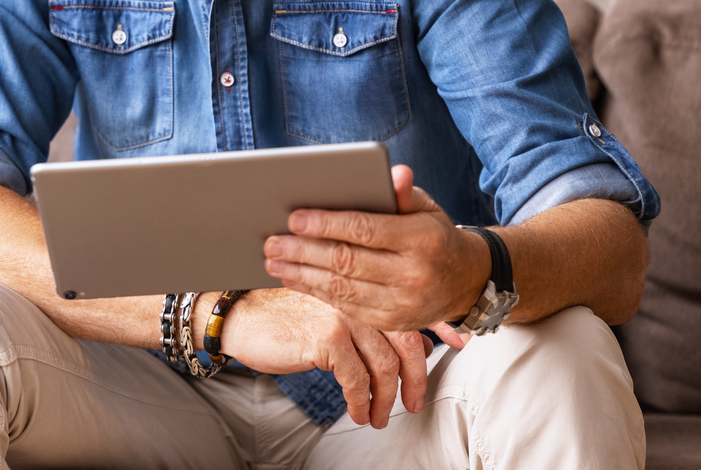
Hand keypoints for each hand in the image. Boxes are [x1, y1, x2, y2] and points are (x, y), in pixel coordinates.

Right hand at [220, 288, 430, 427]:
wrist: (240, 316)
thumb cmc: (284, 313)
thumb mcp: (331, 309)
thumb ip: (369, 317)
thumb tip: (415, 341)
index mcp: (362, 284)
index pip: (407, 308)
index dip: (437, 328)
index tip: (460, 346)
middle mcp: (357, 295)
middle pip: (405, 341)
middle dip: (416, 377)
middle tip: (415, 402)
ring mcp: (343, 314)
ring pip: (385, 364)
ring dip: (386, 398)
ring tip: (379, 415)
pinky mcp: (326, 337)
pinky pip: (357, 378)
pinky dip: (361, 400)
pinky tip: (358, 411)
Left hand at [263, 164, 487, 338]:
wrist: (467, 282)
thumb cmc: (436, 236)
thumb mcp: (427, 209)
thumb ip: (403, 192)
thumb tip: (394, 171)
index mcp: (422, 240)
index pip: (365, 230)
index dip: (326, 224)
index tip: (294, 218)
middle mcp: (413, 275)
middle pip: (347, 261)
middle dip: (303, 251)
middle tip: (272, 241)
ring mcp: (403, 304)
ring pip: (342, 287)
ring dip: (301, 273)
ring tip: (273, 259)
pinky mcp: (392, 323)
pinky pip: (346, 307)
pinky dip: (315, 291)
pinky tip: (293, 278)